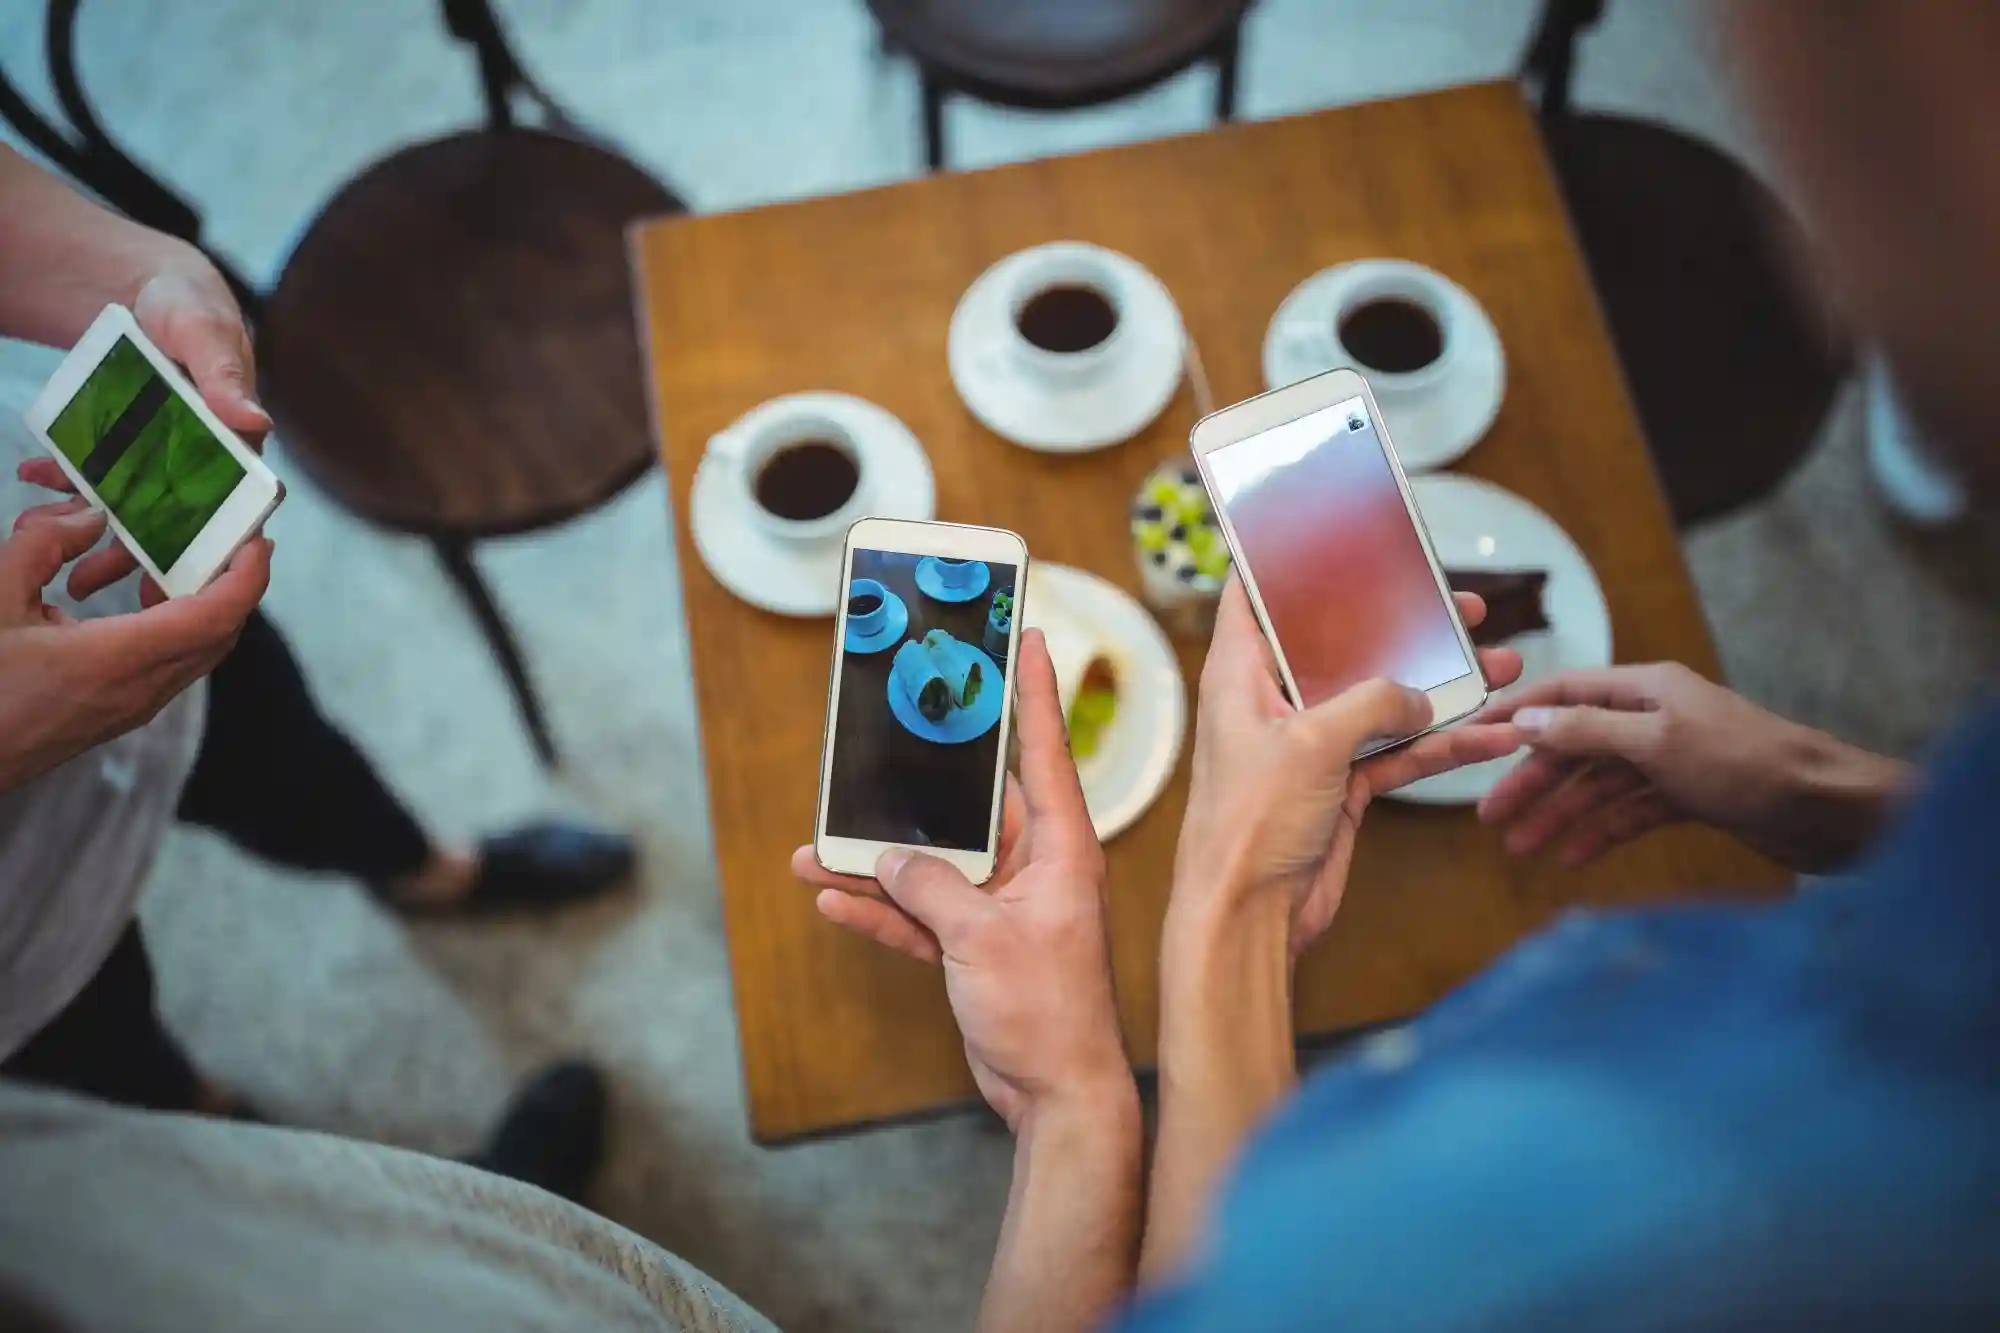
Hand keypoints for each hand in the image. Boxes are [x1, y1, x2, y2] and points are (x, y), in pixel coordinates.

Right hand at [0, 497, 271, 792]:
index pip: (215, 617)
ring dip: (190, 603)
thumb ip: (42, 547)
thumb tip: (89, 516)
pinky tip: (121, 601)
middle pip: (218, 632)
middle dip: (228, 582)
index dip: (247, 576)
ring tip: (150, 564)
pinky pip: (167, 665)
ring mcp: (131, 709)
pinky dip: (166, 626)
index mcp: (118, 661)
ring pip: (194, 649)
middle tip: (216, 539)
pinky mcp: (116, 715)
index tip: (257, 539)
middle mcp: (140, 691)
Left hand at [17, 258, 268, 605]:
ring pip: (138, 512)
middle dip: (151, 562)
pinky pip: (98, 477)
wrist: (147, 290)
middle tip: (120, 593)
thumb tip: (257, 421)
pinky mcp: (127, 446)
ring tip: (73, 575)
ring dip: (106, 542)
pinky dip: (67, 483)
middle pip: (184, 522)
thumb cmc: (190, 306)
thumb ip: (224, 375)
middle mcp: (205, 459)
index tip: (195, 579)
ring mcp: (163, 456)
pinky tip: (37, 479)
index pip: (240, 504)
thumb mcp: (204, 332)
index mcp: (239, 441)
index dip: (223, 546)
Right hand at [791, 629, 1131, 1130]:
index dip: (1035, 694)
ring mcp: (1002, 908)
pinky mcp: (975, 947)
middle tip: (882, 742)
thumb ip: (931, 891)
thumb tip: (891, 861)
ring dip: (876, 863)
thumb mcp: (984, 940)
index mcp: (1061, 850)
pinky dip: (879, 909)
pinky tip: (832, 900)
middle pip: (970, 808)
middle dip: (917, 789)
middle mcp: (1034, 869)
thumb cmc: (1049, 1014)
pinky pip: (918, 914)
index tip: (1030, 638)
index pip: (1044, 753)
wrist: (1055, 1096)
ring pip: (930, 866)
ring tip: (815, 851)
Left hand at [1170, 578, 1526, 956]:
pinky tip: (1495, 736)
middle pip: (1342, 641)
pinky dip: (1445, 745)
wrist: (1248, 918)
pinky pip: (1401, 752)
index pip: (1255, 593)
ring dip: (1443, 686)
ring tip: (1504, 666)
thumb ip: (1372, 702)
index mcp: (1241, 672)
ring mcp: (1311, 743)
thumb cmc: (1249, 825)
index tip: (1334, 529)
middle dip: (1402, 622)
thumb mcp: (1311, 745)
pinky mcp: (1341, 784)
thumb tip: (1419, 696)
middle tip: (1460, 603)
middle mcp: (1274, 700)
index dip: (1287, 557)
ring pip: (1385, 697)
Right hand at [1475, 663, 1911, 872]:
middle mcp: (1654, 718)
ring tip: (1522, 849)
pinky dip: (1601, 833)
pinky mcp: (1691, 797)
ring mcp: (1672, 759)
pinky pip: (1630, 812)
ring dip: (1561, 815)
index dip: (1515, 715)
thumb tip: (1525, 720)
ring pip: (1599, 785)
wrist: (1828, 810)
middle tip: (1488, 819)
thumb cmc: (1747, 764)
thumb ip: (1588, 730)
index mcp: (1645, 689)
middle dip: (1532, 781)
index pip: (1563, 693)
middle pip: (1575, 745)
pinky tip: (1573, 858)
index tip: (1470, 738)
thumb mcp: (1657, 742)